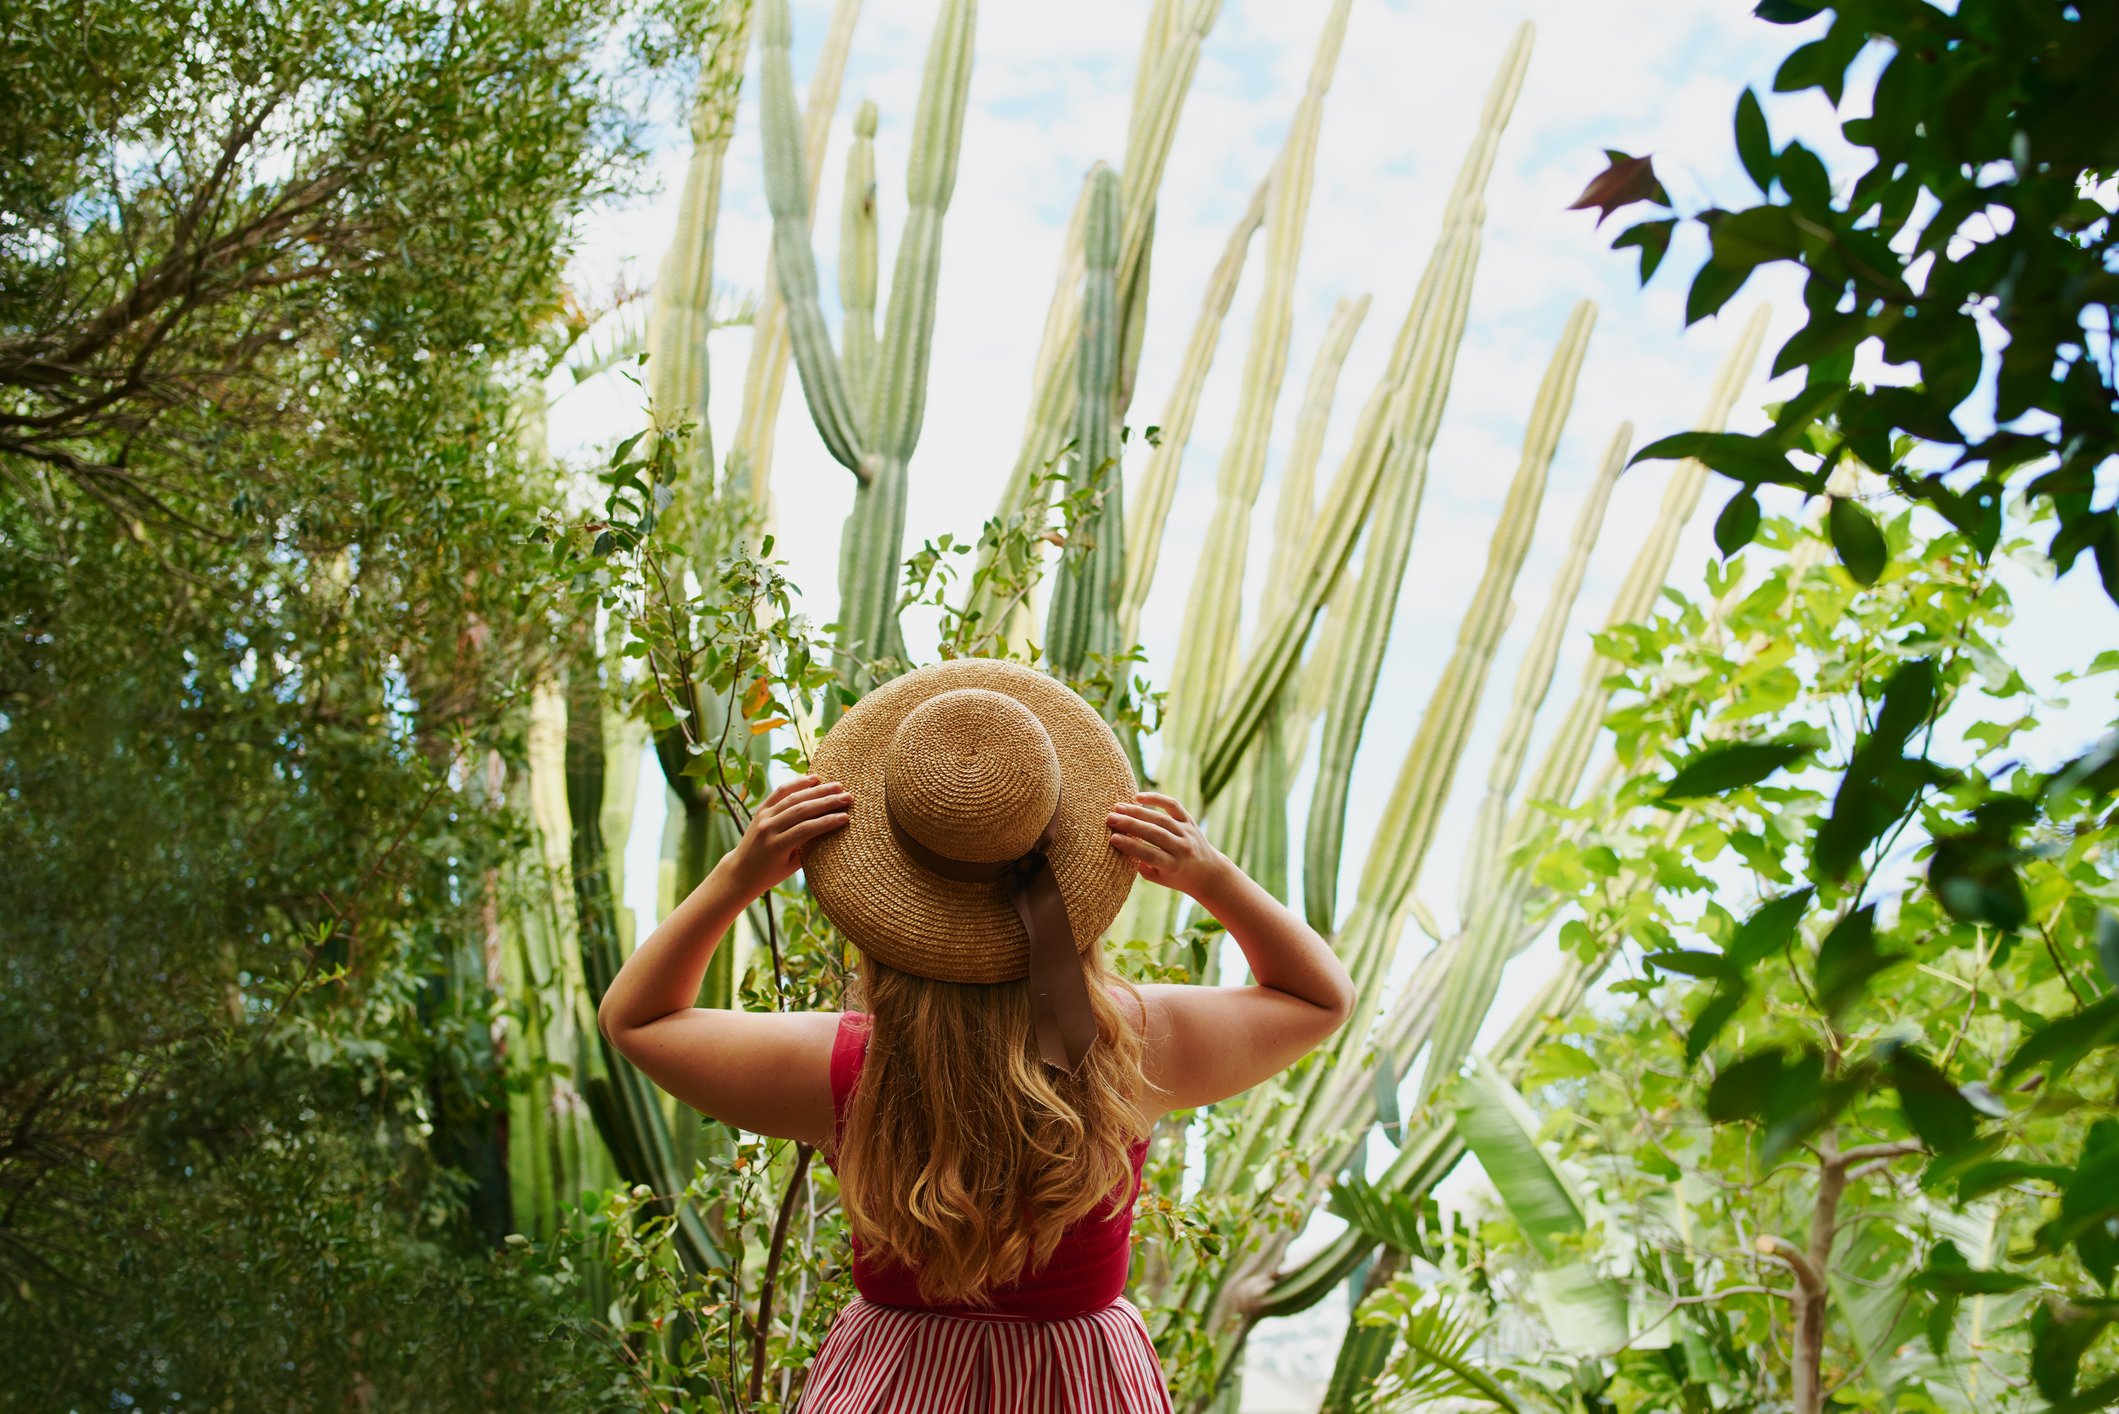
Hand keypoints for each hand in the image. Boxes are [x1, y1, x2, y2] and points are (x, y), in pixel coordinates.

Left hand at [727, 774, 851, 898]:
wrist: (740, 871)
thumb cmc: (770, 874)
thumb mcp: (791, 867)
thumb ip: (808, 848)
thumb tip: (830, 830)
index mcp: (776, 846)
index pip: (806, 829)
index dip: (827, 822)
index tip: (846, 817)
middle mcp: (768, 828)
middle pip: (802, 809)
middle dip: (827, 802)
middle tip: (848, 797)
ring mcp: (763, 816)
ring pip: (793, 797)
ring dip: (817, 790)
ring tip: (837, 786)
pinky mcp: (761, 809)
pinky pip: (780, 792)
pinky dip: (797, 783)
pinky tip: (813, 779)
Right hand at [1106, 792, 1230, 897]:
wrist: (1209, 872)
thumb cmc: (1178, 877)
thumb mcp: (1160, 879)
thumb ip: (1143, 866)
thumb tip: (1123, 847)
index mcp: (1174, 866)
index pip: (1150, 854)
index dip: (1131, 846)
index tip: (1113, 838)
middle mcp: (1183, 848)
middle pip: (1154, 833)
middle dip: (1130, 825)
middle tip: (1110, 818)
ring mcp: (1187, 832)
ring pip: (1161, 818)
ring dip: (1138, 812)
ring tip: (1118, 808)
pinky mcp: (1190, 820)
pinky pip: (1173, 805)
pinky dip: (1156, 798)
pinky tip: (1138, 797)